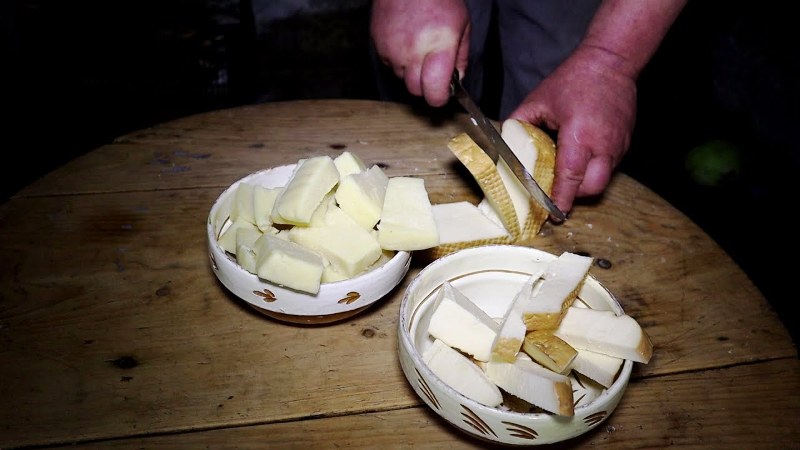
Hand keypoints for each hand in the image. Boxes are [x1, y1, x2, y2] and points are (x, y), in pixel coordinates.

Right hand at [370, 0, 469, 106]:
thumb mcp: (462, 25)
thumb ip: (461, 57)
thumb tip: (457, 80)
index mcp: (439, 46)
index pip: (434, 90)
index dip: (440, 97)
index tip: (443, 94)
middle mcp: (413, 51)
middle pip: (416, 90)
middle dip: (426, 86)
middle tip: (433, 71)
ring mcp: (392, 50)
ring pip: (402, 78)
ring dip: (411, 71)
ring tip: (419, 48)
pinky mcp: (378, 46)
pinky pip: (390, 65)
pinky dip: (398, 60)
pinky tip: (406, 41)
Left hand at [509, 44, 637, 214]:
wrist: (611, 61)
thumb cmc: (575, 79)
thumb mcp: (538, 100)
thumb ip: (519, 124)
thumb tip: (504, 143)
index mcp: (579, 135)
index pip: (570, 178)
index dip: (560, 199)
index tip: (552, 213)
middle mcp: (603, 144)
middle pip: (592, 188)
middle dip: (575, 196)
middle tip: (558, 192)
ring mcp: (619, 145)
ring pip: (603, 180)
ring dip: (584, 183)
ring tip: (568, 172)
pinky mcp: (626, 143)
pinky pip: (610, 166)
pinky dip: (595, 169)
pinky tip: (582, 156)